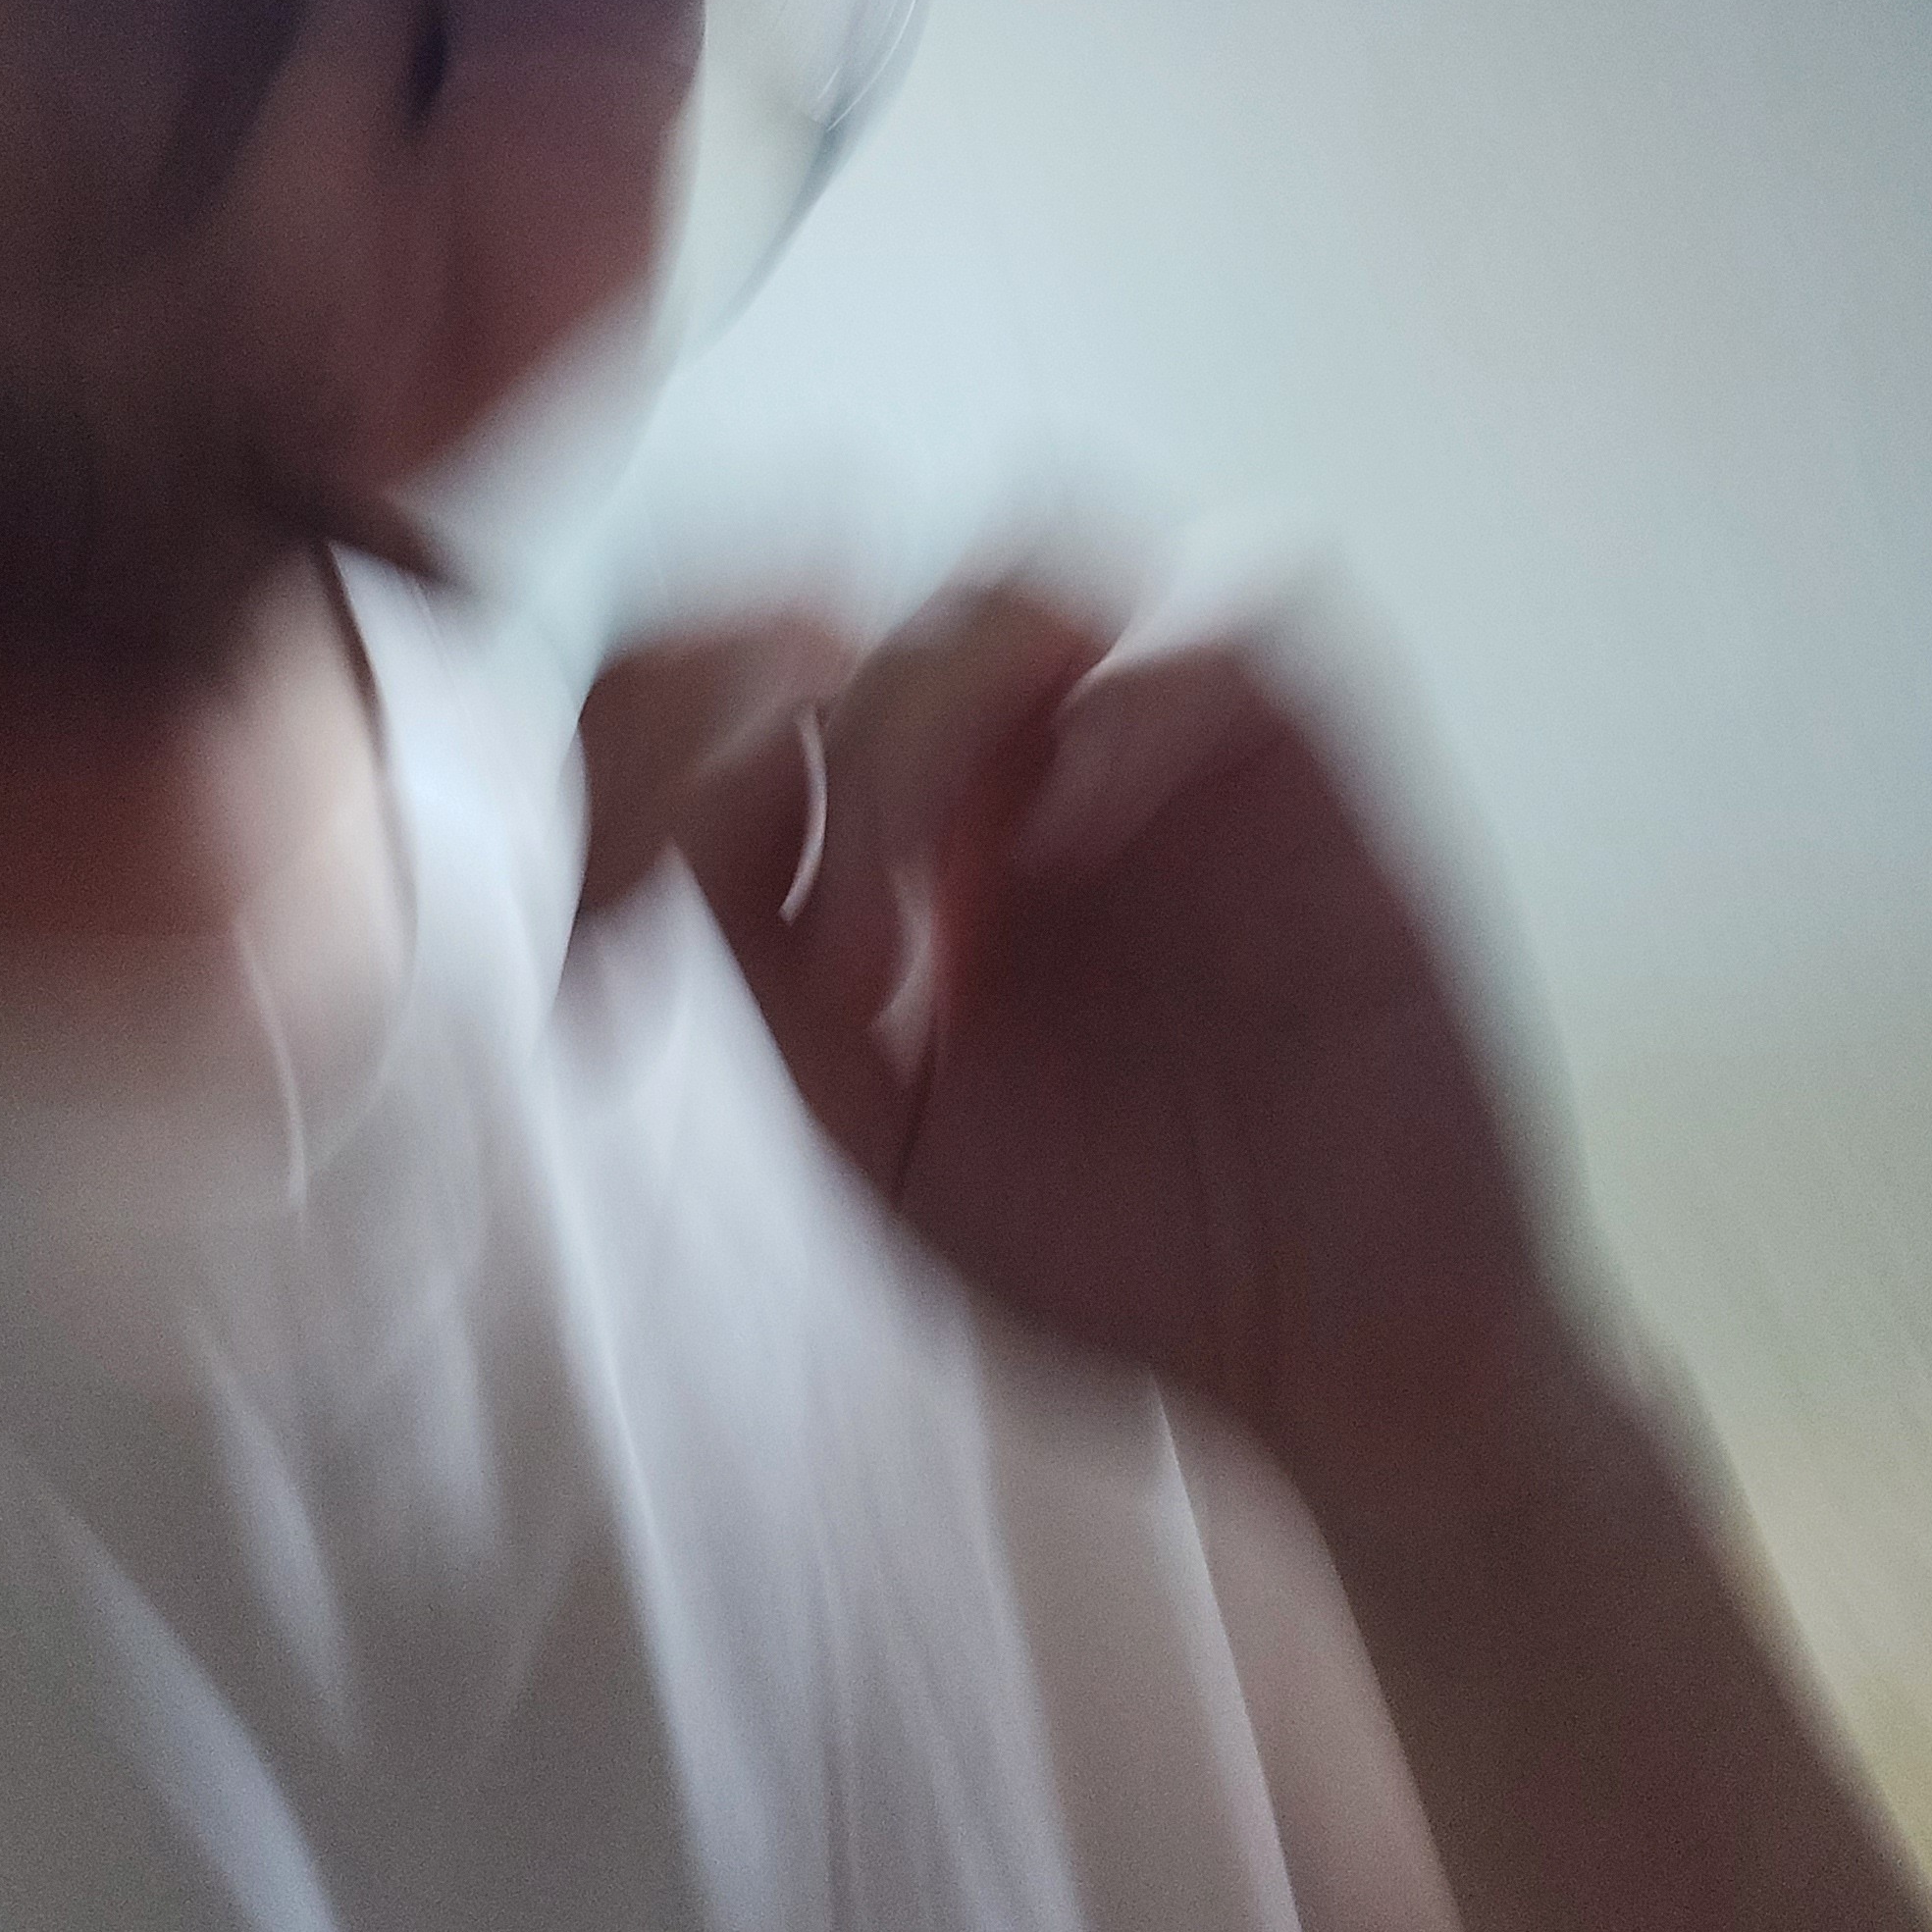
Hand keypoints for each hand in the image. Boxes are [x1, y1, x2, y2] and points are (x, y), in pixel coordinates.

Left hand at [582, 582, 1569, 1539]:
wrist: (1329, 1349)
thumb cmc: (1122, 1247)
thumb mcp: (881, 1127)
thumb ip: (771, 962)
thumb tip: (695, 810)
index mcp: (906, 832)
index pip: (740, 672)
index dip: (638, 747)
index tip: (602, 945)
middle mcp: (1024, 760)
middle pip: (855, 606)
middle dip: (779, 738)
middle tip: (821, 956)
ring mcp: (1165, 748)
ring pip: (1017, 582)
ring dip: (925, 709)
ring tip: (913, 905)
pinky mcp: (1309, 773)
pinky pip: (1225, 638)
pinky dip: (1125, 707)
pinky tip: (1059, 843)